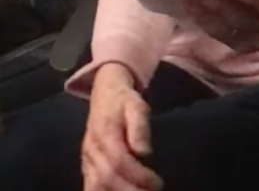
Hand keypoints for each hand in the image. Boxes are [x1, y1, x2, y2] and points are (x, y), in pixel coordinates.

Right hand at [81, 63, 161, 190]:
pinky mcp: (85, 166)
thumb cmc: (124, 100)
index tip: (157, 183)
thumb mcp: (137, 105)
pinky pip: (89, 187)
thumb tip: (144, 153)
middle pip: (107, 179)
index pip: (119, 162)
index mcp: (105, 134)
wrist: (104, 93)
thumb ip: (140, 127)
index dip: (138, 176)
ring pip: (95, 187)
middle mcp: (91, 151)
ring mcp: (86, 160)